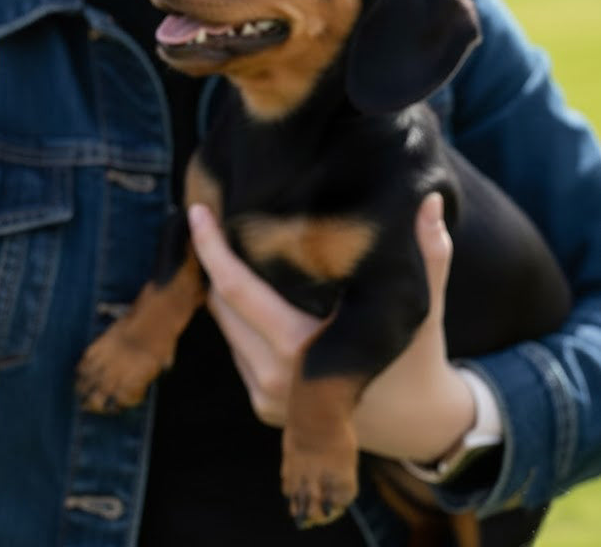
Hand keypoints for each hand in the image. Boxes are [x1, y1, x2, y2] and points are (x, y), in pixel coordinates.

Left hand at [188, 194, 473, 461]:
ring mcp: (266, 398)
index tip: (196, 211)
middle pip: (221, 304)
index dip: (211, 249)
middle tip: (217, 220)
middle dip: (215, 263)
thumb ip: (427, 252)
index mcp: (303, 347)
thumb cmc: (418, 354)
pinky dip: (239, 321)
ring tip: (237, 252)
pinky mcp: (262, 407)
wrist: (418, 426)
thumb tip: (430, 200)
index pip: (236, 289)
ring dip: (226, 292)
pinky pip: (235, 350)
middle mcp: (275, 377)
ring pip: (224, 326)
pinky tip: (255, 297)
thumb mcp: (422, 303)